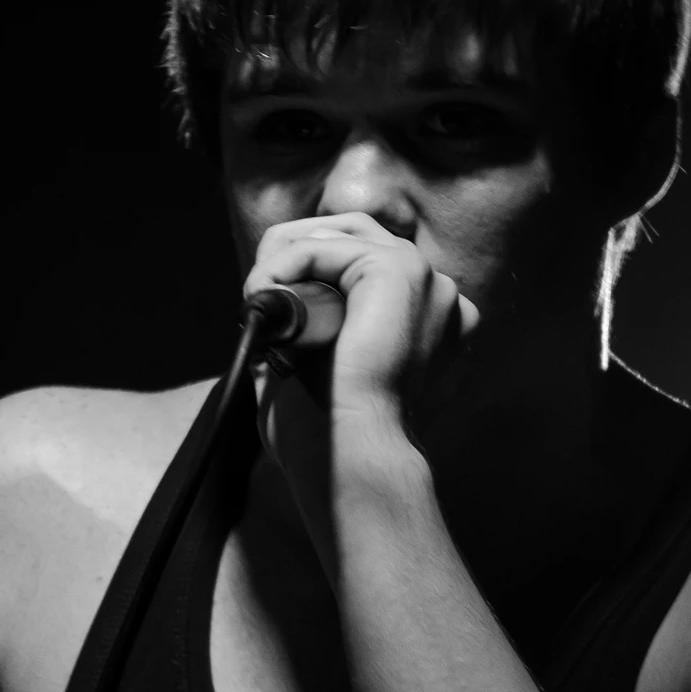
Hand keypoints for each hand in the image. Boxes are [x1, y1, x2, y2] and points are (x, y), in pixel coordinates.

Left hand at [243, 213, 478, 578]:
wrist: (350, 459)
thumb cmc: (331, 434)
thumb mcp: (313, 370)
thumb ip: (306, 333)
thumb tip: (269, 305)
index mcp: (426, 319)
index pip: (362, 261)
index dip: (307, 273)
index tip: (269, 310)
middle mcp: (435, 293)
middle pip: (351, 233)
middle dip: (292, 252)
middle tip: (256, 295)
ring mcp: (424, 278)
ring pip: (336, 233)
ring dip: (283, 259)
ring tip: (256, 301)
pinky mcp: (399, 271)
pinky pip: (324, 246)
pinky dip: (282, 267)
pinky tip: (262, 298)